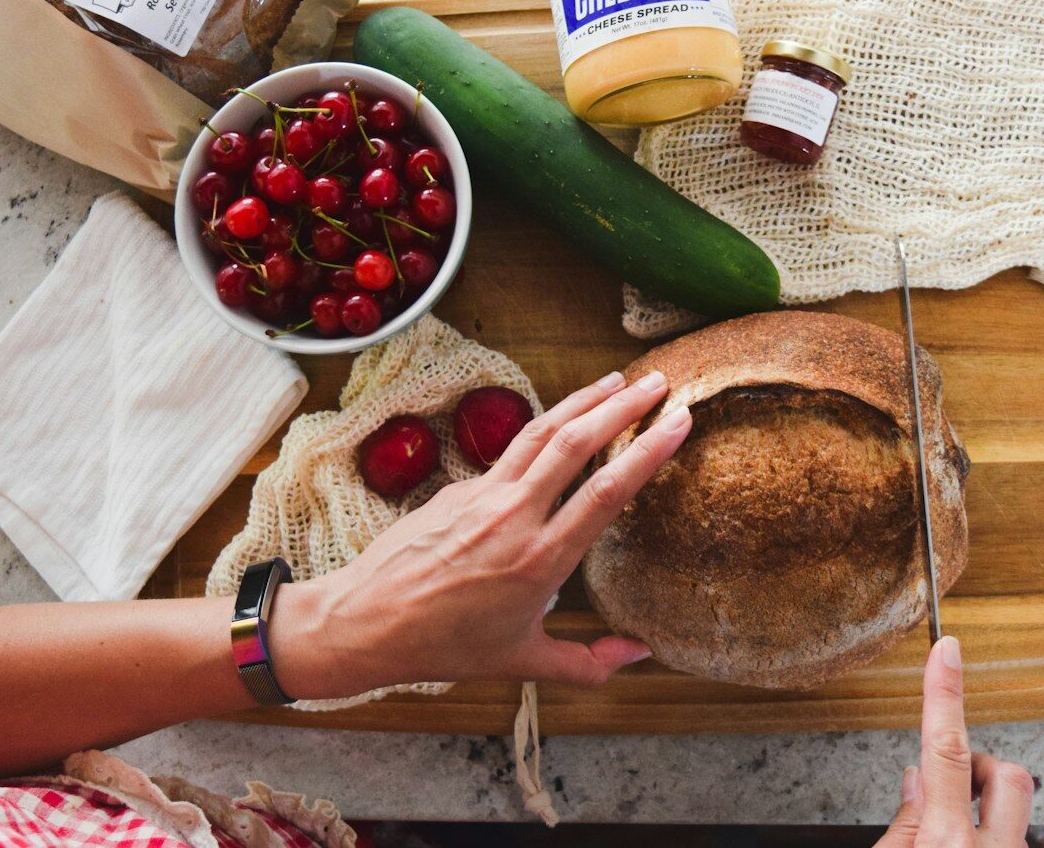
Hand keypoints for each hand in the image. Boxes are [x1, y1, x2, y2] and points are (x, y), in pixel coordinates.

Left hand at [273, 369, 690, 697]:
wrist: (365, 621)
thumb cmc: (445, 647)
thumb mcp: (523, 662)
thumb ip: (588, 662)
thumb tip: (639, 652)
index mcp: (540, 560)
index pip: (605, 492)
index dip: (647, 451)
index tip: (678, 421)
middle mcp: (514, 517)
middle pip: (576, 442)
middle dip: (622, 406)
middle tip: (658, 383)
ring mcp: (482, 495)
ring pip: (540, 432)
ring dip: (582, 400)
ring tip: (616, 380)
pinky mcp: (457, 486)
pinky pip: (509, 451)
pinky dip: (544, 428)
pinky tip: (561, 422)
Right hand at [878, 637, 1033, 847]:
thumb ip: (903, 825)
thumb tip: (917, 783)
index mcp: (949, 846)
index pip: (946, 751)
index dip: (944, 694)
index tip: (946, 652)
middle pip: (1008, 775)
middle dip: (980, 768)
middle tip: (951, 790)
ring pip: (1012, 812)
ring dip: (978, 814)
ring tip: (946, 845)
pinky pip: (1011, 838)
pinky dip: (985, 839)